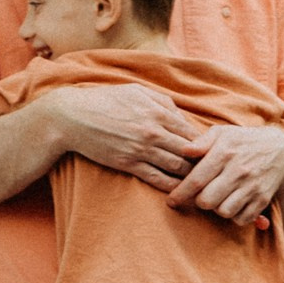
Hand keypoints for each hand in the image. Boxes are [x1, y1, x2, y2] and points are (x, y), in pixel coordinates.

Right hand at [50, 84, 208, 188]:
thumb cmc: (106, 101)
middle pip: (189, 152)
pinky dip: (171, 185)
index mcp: (158, 112)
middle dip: (201, 162)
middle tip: (210, 171)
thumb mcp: (137, 91)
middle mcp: (153, 131)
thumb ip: (163, 102)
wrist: (73, 116)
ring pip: (176, 167)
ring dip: (189, 175)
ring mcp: (141, 149)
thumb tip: (181, 116)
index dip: (204, 145)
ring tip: (198, 182)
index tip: (209, 153)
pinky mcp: (128, 163)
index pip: (192, 133)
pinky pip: (156, 178)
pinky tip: (179, 190)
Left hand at [166, 124, 283, 227]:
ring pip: (223, 211)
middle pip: (207, 201)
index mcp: (224, 153)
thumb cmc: (244, 141)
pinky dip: (235, 216)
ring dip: (217, 208)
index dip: (180, 194)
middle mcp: (238, 171)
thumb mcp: (222, 133)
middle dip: (200, 201)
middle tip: (202, 195)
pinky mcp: (263, 198)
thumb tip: (183, 150)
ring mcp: (252, 186)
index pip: (196, 180)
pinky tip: (234, 204)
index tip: (172, 201)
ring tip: (219, 198)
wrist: (281, 148)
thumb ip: (201, 141)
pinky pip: (242, 218)